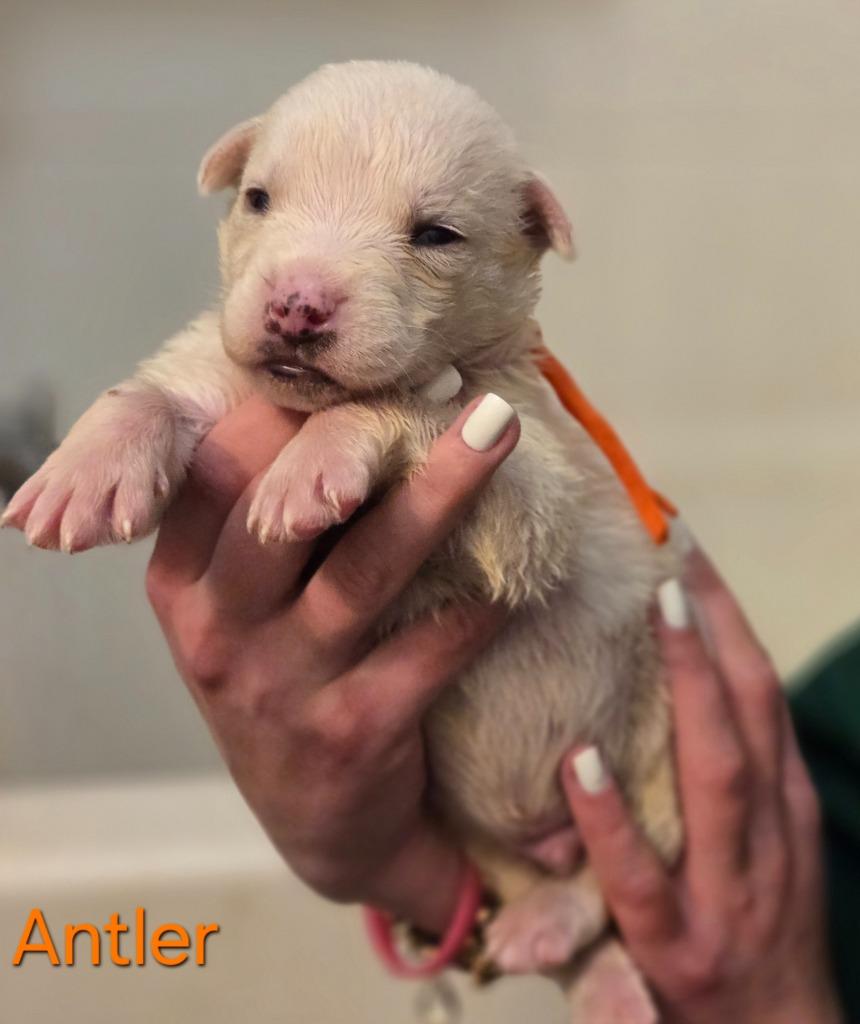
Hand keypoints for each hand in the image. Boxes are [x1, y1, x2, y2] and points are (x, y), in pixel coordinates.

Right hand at [146, 394, 517, 932]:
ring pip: (367, 567)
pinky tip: (517, 563)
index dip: (287, 403)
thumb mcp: (242, 609)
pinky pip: (431, 649)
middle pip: (284, 503)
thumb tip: (338, 399)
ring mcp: (280, 686)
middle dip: (362, 429)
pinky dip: (479, 600)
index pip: (217, 466)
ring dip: (440, 492)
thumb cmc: (284, 683)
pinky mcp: (352, 734)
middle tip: (446, 371)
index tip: (360, 359)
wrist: (318, 824)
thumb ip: (262, 522)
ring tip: (498, 427)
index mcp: (182, 583)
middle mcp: (217, 630)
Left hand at [562, 544, 841, 1023]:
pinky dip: (614, 819)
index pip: (757, 688)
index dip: (726, 615)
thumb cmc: (754, 923)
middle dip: (715, 630)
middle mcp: (765, 833)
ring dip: (692, 688)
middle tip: (671, 550)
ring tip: (657, 610)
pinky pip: (641, 880)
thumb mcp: (758, 839)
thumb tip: (664, 673)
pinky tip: (581, 761)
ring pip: (717, 777)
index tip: (684, 542)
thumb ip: (717, 766)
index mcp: (780, 800)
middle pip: (748, 713)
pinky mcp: (676, 951)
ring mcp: (726, 891)